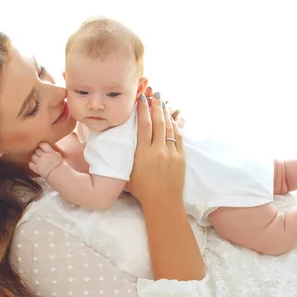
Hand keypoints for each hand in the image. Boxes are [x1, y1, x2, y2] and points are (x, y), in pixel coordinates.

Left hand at [29, 142, 63, 178]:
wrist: (58, 174)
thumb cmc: (57, 163)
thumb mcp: (56, 154)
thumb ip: (49, 149)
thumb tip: (43, 144)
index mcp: (50, 152)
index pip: (42, 144)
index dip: (41, 145)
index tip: (42, 146)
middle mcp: (44, 157)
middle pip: (37, 150)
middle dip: (38, 151)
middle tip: (41, 154)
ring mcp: (40, 163)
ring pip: (33, 156)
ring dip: (35, 157)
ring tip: (39, 159)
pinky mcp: (37, 169)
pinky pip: (30, 164)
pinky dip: (32, 163)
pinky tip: (35, 164)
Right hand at [126, 92, 184, 208]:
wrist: (163, 203)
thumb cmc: (142, 191)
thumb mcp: (127, 174)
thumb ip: (124, 158)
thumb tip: (115, 145)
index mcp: (142, 154)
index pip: (143, 125)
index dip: (142, 110)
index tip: (141, 99)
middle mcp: (158, 151)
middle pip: (158, 122)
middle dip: (156, 106)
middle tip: (154, 94)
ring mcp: (171, 153)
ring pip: (169, 127)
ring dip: (166, 113)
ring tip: (162, 102)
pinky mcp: (180, 157)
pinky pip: (178, 136)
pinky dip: (175, 126)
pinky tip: (171, 119)